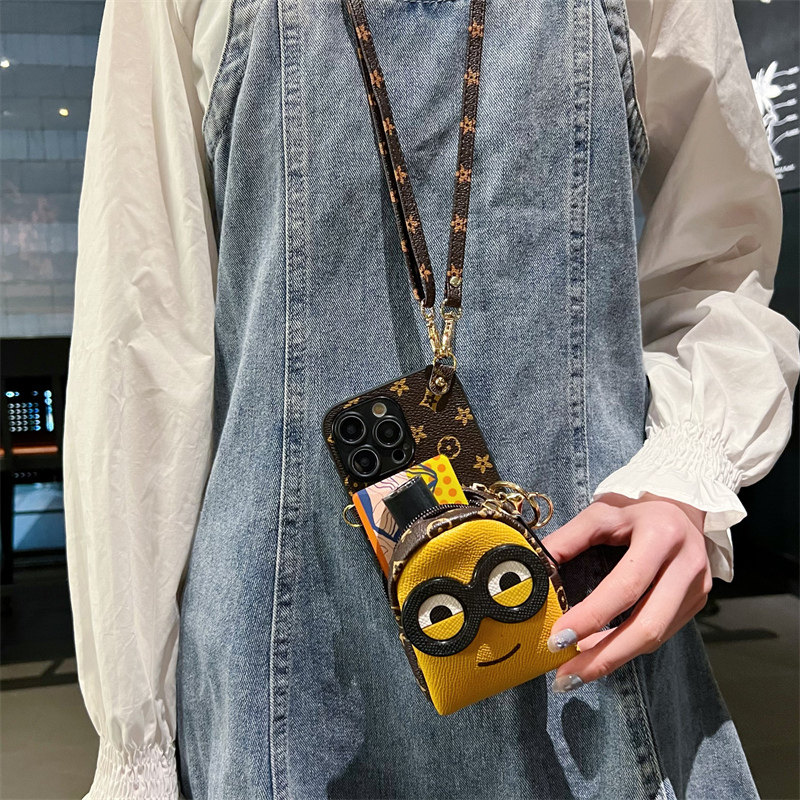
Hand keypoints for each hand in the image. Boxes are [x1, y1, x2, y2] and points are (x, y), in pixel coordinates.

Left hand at [543, 493, 710, 692]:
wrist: (682, 505)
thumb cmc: (634, 509)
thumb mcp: (599, 514)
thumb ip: (567, 540)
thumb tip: (533, 570)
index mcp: (660, 536)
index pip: (626, 586)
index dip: (592, 616)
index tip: (558, 638)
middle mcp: (687, 565)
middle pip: (648, 626)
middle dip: (605, 656)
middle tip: (566, 675)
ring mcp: (698, 588)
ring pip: (656, 637)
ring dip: (613, 658)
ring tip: (575, 671)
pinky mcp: (697, 602)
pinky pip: (661, 634)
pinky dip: (627, 647)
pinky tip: (600, 652)